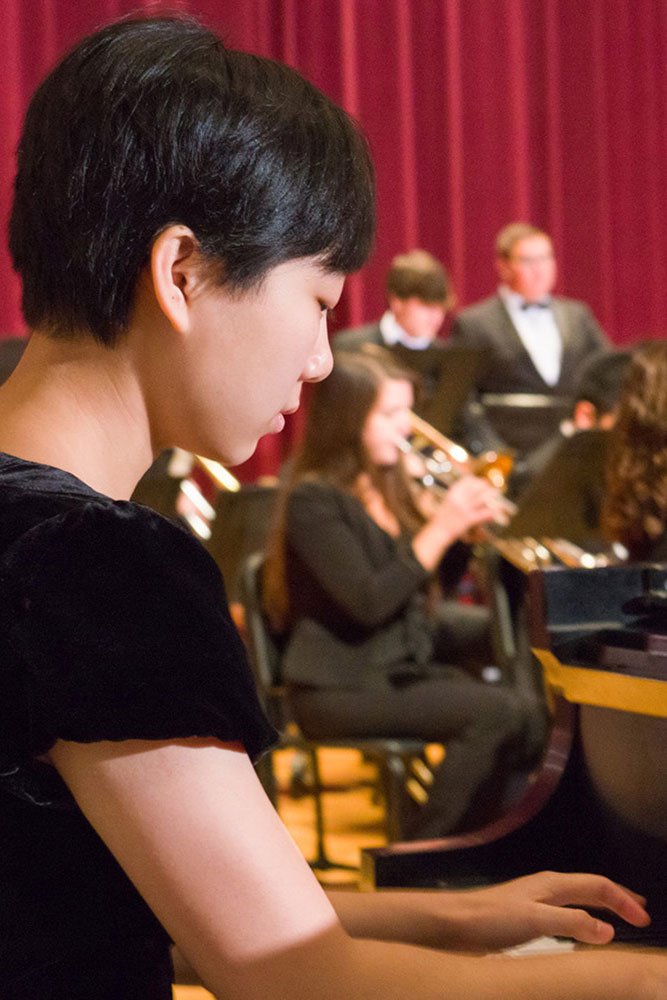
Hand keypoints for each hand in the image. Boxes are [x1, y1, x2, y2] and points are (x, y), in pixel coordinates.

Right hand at [432, 475, 506, 540]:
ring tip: (499, 501)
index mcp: (453, 492)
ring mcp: (464, 508)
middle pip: (478, 487)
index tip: (482, 483)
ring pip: (484, 498)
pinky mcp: (468, 519)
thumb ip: (458, 494)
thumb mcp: (448, 501)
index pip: (468, 480)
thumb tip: (472, 490)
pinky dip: (492, 513)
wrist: (438, 531)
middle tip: (493, 492)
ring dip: (493, 499)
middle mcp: (459, 498)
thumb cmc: (443, 517)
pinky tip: (496, 513)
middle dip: (488, 488)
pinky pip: (484, 514)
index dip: (477, 481)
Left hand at [435, 871, 649, 951]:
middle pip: (590, 888)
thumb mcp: (535, 921)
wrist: (452, 923)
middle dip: (617, 897)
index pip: (598, 886)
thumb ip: (572, 923)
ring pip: (577, 899)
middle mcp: (546, 889)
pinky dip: (582, 919)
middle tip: (640, 911)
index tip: (644, 920)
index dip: (623, 900)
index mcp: (552, 885)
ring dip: (600, 907)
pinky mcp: (525, 917)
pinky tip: (578, 931)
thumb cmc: (490, 919)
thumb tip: (609, 930)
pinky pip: (564, 913)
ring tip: (617, 918)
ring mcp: (535, 901)